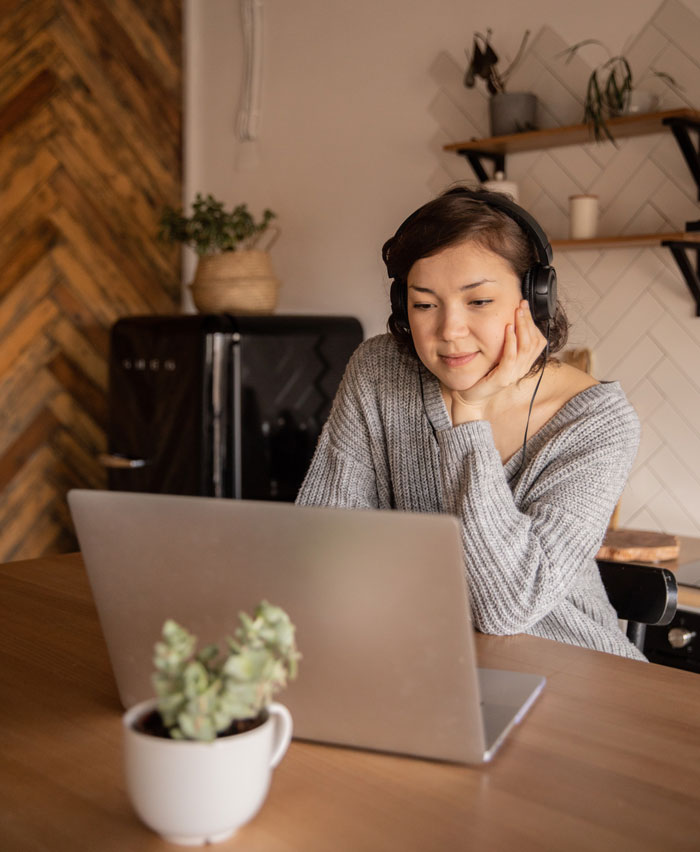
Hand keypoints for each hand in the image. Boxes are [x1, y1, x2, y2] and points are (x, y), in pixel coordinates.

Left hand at [449, 300, 546, 424]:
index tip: (525, 307)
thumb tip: (508, 322)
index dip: (533, 323)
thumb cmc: (482, 376)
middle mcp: (522, 369)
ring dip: (522, 327)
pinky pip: (511, 357)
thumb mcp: (497, 357)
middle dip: (528, 321)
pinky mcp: (503, 378)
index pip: (537, 341)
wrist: (470, 397)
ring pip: (526, 347)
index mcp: (523, 364)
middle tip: (521, 305)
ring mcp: (514, 374)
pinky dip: (511, 341)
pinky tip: (508, 329)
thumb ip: (506, 344)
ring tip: (517, 313)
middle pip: (534, 342)